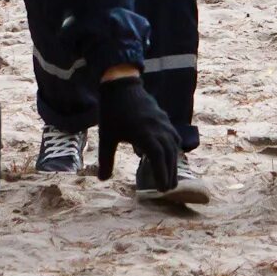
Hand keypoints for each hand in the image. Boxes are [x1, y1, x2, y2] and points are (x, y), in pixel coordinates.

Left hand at [96, 74, 180, 188]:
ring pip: (173, 145)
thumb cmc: (112, 113)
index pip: (157, 157)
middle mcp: (157, 128)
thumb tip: (103, 180)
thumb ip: (106, 159)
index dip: (161, 173)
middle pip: (169, 154)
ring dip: (173, 162)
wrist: (121, 86)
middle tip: (169, 189)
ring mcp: (162, 122)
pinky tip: (171, 154)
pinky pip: (173, 135)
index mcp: (143, 134)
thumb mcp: (106, 137)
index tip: (162, 189)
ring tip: (171, 176)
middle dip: (170, 172)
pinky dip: (173, 148)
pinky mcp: (163, 118)